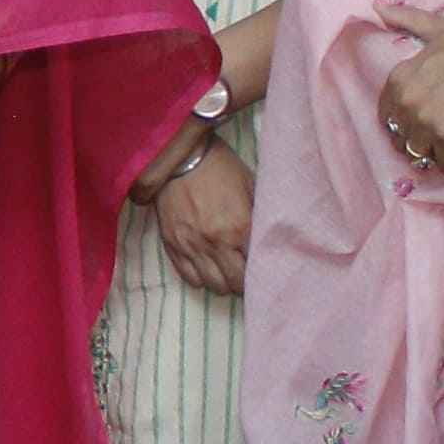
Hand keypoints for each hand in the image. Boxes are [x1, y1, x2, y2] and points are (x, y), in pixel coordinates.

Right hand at [148, 142, 256, 297]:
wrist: (181, 157)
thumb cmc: (221, 169)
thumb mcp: (251, 187)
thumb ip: (260, 217)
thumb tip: (271, 239)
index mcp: (240, 228)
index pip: (256, 269)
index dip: (261, 272)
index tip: (263, 270)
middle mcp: (215, 242)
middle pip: (234, 284)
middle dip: (242, 283)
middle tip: (245, 273)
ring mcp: (191, 245)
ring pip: (212, 286)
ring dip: (222, 282)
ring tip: (226, 271)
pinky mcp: (171, 244)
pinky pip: (188, 277)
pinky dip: (200, 278)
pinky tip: (206, 267)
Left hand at [373, 3, 443, 173]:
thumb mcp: (438, 29)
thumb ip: (406, 20)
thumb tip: (377, 5)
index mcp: (400, 79)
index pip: (387, 115)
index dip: (403, 122)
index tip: (420, 124)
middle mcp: (408, 102)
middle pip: (402, 138)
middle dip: (417, 140)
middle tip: (438, 139)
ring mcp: (428, 121)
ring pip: (421, 153)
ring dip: (435, 154)